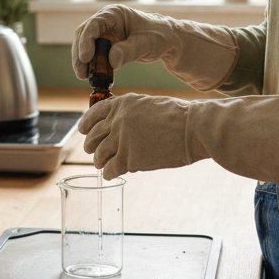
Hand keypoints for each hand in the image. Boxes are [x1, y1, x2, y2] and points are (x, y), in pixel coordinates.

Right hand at [71, 5, 237, 90]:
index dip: (86, 41)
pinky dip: (91, 64)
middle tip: (81, 72)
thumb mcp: (146, 44)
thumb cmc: (158, 37)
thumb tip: (111, 61)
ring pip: (85, 44)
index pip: (94, 24)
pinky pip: (93, 53)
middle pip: (84, 34)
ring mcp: (104, 31)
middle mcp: (106, 20)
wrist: (166, 41)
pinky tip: (92, 76)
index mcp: (115, 13)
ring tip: (84, 76)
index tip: (86, 58)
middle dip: (80, 53)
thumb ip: (129, 51)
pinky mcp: (105, 43)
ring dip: (82, 60)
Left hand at [79, 92, 278, 181]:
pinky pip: (110, 169)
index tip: (83, 132)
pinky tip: (112, 174)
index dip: (86, 124)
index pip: (94, 114)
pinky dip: (109, 173)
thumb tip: (119, 125)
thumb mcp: (150, 105)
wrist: (195, 128)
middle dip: (91, 146)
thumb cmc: (179, 116)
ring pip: (99, 155)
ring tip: (103, 165)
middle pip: (93, 137)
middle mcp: (118, 120)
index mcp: (123, 104)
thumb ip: (131, 113)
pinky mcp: (130, 159)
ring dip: (99, 162)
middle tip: (93, 153)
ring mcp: (122, 140)